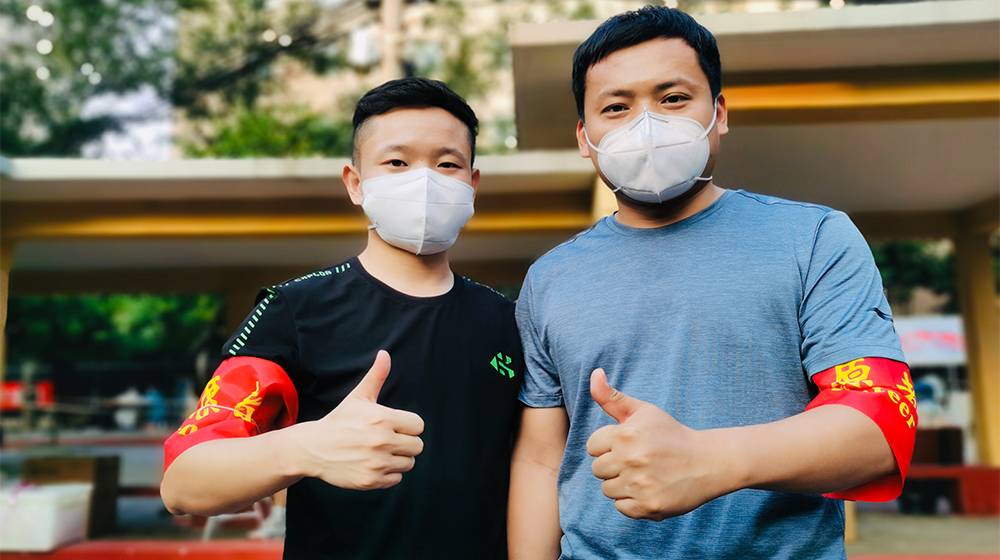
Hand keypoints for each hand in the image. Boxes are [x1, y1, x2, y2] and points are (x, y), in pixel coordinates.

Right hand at [289, 350, 423, 489]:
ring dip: (398, 459)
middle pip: (417, 446)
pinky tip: (374, 464)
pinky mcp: (371, 480)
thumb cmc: (339, 421)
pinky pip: (396, 479)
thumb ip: (376, 376)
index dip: (408, 426)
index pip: (418, 425)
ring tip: (380, 452)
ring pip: (409, 463)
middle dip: (405, 443)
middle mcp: (382, 441)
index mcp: (383, 418)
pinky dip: (388, 474)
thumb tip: (385, 354)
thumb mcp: (358, 397)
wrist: (313, 448)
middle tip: (388, 440)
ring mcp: (377, 462)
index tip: (395, 426)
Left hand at [585, 369, 727, 520]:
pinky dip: (633, 501)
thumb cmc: (671, 434)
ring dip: (622, 484)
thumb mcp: (644, 411)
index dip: (608, 445)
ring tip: (644, 475)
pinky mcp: (649, 506)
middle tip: (638, 460)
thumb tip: (594, 373)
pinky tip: (650, 488)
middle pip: (597, 469)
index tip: (628, 444)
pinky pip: (622, 507)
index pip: (592, 447)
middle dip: (614, 465)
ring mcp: (640, 485)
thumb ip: (612, 397)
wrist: (708, 462)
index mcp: (625, 434)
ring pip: (608, 489)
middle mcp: (630, 459)